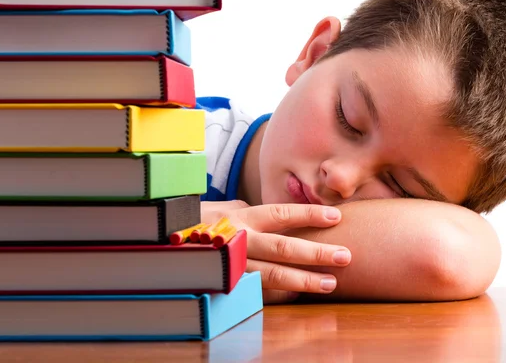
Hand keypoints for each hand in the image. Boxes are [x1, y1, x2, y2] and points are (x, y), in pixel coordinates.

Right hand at [202, 200, 351, 303]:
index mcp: (239, 217)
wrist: (161, 242)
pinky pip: (256, 292)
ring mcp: (231, 265)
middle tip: (345, 256)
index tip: (336, 217)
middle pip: (282, 246)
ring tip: (330, 283)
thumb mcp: (221, 210)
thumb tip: (270, 212)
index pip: (280, 214)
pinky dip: (279, 295)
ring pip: (272, 274)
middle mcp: (237, 239)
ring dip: (303, 280)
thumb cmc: (196, 223)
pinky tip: (298, 295)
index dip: (308, 215)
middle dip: (316, 252)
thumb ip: (247, 212)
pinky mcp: (225, 285)